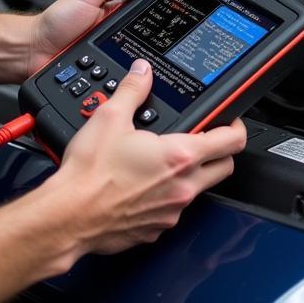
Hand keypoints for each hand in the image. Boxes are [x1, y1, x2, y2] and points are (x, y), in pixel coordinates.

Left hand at [25, 0, 155, 77]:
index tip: (179, 5)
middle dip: (159, 37)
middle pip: (150, 34)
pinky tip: (135, 74)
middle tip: (168, 36)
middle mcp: (120, 31)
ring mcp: (116, 52)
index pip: (148, 5)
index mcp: (119, 9)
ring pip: (142, 57)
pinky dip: (132, 76)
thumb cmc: (57, 22)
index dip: (163, 5)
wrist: (36, 51)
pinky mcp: (111, 73)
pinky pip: (128, 75)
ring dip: (146, 58)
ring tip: (150, 55)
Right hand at [43, 59, 247, 258]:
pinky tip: (143, 186)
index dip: (236, 126)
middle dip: (219, 151)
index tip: (229, 120)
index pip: (232, 141)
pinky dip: (165, 196)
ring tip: (163, 160)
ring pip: (198, 190)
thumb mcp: (110, 118)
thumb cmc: (89, 174)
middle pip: (224, 167)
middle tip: (202, 139)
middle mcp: (183, 186)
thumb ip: (133, 90)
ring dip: (190, 174)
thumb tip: (142, 73)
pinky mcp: (155, 229)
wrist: (67, 216)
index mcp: (180, 156)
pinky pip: (172, 210)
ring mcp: (171, 211)